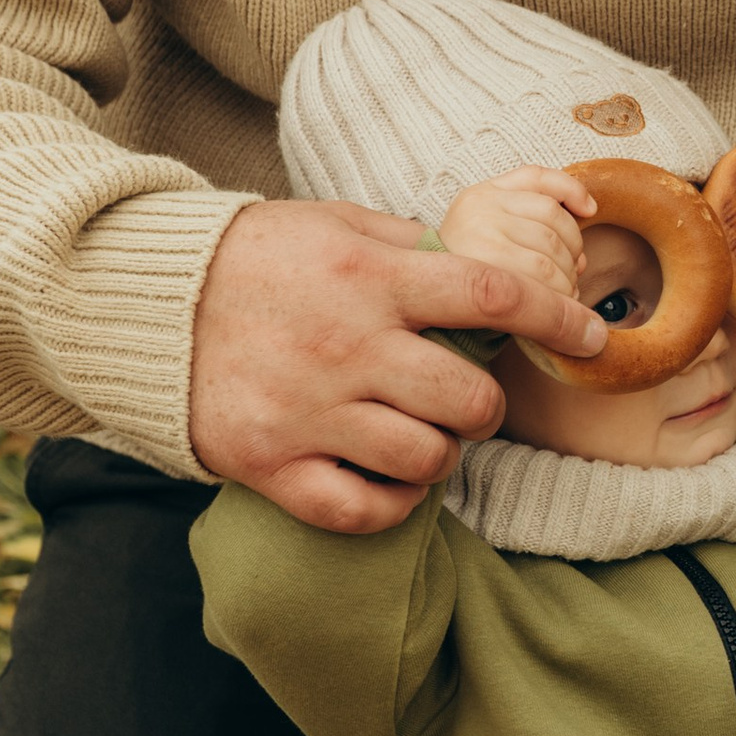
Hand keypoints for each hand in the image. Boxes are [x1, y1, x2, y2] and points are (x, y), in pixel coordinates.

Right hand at [188, 196, 605, 533]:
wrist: (143, 300)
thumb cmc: (251, 259)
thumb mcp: (333, 226)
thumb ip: (409, 246)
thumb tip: (479, 268)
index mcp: (372, 278)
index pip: (494, 297)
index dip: (558, 320)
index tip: (593, 336)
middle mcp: (349, 346)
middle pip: (472, 400)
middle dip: (487, 406)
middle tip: (469, 401)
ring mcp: (310, 411)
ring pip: (428, 460)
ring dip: (442, 454)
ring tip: (422, 436)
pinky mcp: (272, 463)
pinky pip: (364, 509)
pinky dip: (392, 504)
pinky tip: (390, 481)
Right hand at [439, 165, 597, 305]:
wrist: (429, 300)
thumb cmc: (472, 267)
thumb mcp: (492, 228)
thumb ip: (533, 213)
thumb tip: (588, 218)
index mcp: (482, 193)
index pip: (538, 177)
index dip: (572, 190)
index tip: (590, 210)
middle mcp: (478, 208)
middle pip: (553, 220)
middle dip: (574, 250)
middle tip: (573, 271)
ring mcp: (478, 238)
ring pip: (550, 254)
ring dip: (568, 277)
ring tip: (565, 292)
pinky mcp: (483, 273)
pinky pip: (540, 281)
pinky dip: (560, 295)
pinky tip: (559, 302)